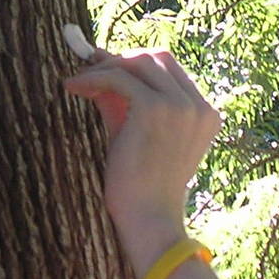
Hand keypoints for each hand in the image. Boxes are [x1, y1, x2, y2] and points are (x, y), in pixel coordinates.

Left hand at [61, 26, 221, 273]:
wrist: (148, 219)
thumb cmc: (141, 186)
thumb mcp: (139, 134)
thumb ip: (126, 101)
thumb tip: (99, 64)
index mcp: (205, 114)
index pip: (169, 69)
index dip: (134, 65)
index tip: (104, 69)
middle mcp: (198, 106)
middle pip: (155, 58)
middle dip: (120, 62)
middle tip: (90, 73)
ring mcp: (179, 105)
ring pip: (137, 63)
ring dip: (104, 69)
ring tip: (79, 84)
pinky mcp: (154, 108)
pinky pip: (118, 78)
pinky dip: (93, 78)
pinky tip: (73, 87)